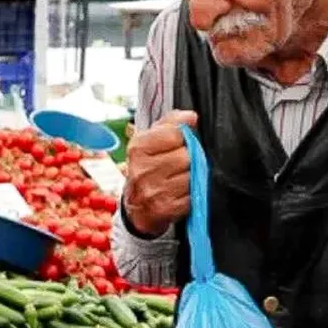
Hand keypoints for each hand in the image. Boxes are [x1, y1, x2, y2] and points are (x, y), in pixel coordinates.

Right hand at [122, 110, 197, 235]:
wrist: (135, 207)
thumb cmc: (147, 168)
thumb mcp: (151, 141)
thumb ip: (172, 123)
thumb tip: (191, 117)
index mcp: (138, 147)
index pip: (175, 134)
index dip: (183, 138)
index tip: (178, 145)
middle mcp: (142, 169)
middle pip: (186, 156)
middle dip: (188, 160)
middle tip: (179, 165)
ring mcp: (153, 191)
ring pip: (191, 177)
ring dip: (191, 178)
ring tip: (178, 179)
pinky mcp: (164, 209)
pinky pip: (192, 197)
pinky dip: (190, 196)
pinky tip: (179, 194)